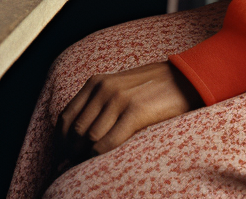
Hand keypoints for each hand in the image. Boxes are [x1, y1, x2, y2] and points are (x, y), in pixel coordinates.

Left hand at [58, 62, 202, 157]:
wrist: (184, 78)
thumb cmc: (151, 88)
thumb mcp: (119, 88)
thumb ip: (100, 106)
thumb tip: (81, 137)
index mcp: (96, 82)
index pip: (66, 117)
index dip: (62, 141)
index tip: (64, 157)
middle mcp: (103, 89)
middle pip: (76, 130)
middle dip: (72, 153)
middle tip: (73, 168)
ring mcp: (119, 99)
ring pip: (90, 137)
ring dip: (86, 157)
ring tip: (87, 168)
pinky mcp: (135, 111)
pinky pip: (110, 140)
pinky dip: (101, 155)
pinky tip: (102, 162)